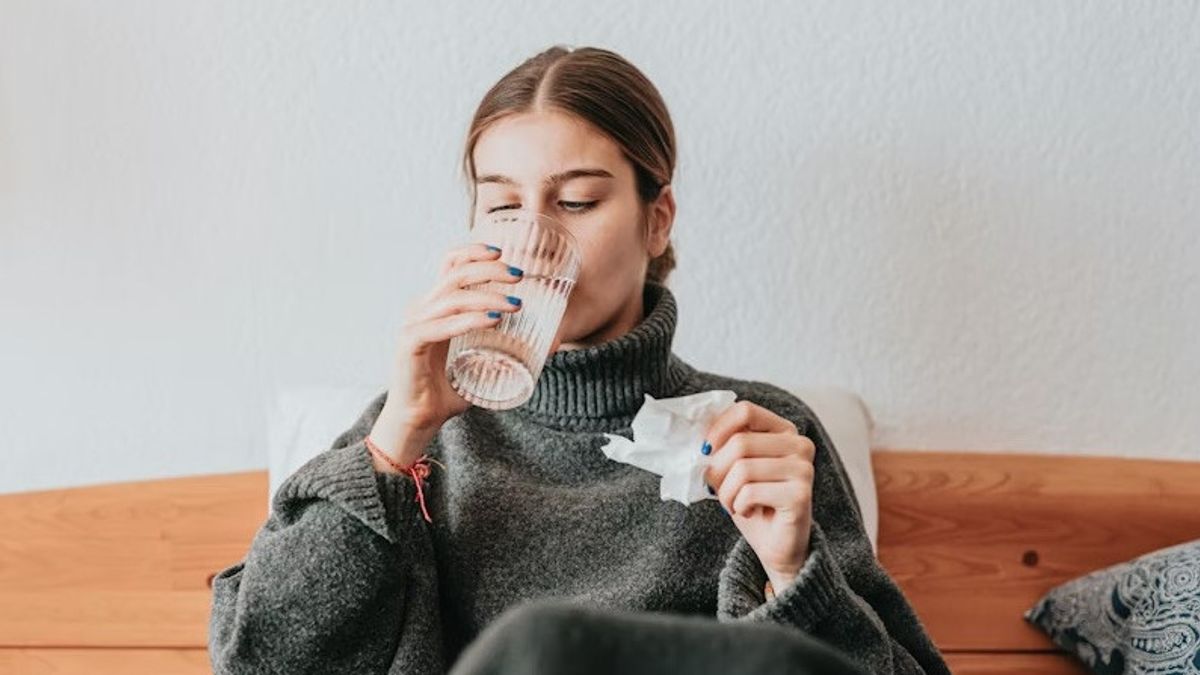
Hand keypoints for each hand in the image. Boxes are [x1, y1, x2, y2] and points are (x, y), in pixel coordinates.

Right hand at [369, 242, 525, 467]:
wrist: (420, 419)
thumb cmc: (450, 389)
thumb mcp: (482, 360)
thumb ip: (506, 347)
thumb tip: (549, 344)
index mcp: (435, 305)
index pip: (450, 264)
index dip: (475, 251)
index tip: (503, 252)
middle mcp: (422, 308)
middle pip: (455, 274)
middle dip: (490, 270)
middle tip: (519, 277)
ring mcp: (414, 324)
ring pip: (452, 298)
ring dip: (488, 297)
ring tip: (516, 305)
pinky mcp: (410, 344)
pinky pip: (439, 326)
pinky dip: (468, 320)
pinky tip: (492, 321)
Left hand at [702, 400, 815, 591]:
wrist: (776, 545)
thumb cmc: (752, 503)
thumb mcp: (733, 468)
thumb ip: (722, 447)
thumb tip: (698, 436)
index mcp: (784, 430)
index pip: (746, 411)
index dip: (718, 428)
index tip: (705, 450)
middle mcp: (800, 445)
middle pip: (740, 442)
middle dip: (718, 470)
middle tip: (718, 489)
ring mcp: (804, 470)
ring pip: (743, 469)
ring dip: (727, 493)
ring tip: (734, 503)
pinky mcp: (801, 495)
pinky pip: (750, 492)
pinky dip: (739, 506)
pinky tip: (750, 512)